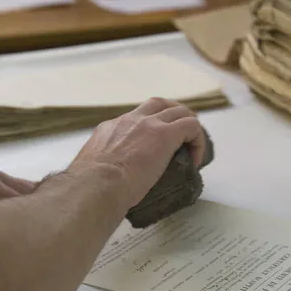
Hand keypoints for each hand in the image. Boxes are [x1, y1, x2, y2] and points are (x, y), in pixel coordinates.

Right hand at [72, 98, 205, 207]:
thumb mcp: (93, 169)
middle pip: (158, 104)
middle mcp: (130, 121)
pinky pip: (191, 126)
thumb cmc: (92, 186)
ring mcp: (149, 125)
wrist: (98, 184)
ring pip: (178, 111)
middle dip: (173, 115)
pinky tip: (196, 159)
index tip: (154, 147)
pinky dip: (198, 140)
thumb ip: (102, 167)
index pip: (134, 119)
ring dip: (188, 125)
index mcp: (110, 129)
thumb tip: (107, 180)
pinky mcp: (166, 135)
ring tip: (193, 145)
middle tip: (181, 135)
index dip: (150, 127)